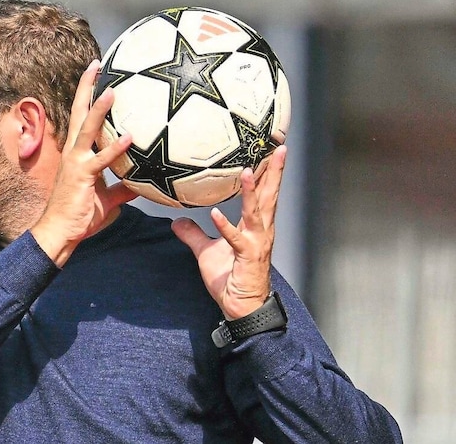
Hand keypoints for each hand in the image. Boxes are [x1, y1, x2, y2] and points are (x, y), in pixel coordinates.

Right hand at [31, 60, 135, 266]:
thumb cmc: (80, 216)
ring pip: (88, 130)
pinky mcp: (82, 177)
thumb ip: (124, 189)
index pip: (82, 118)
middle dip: (87, 88)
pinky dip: (114, 149)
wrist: (60, 233)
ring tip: (112, 90)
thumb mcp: (107, 199)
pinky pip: (101, 160)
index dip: (88, 96)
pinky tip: (129, 138)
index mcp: (78, 154)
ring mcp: (76, 163)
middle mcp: (74, 152)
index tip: (97, 75)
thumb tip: (144, 185)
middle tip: (96, 64)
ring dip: (99, 109)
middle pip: (79, 113)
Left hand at [171, 145, 287, 319]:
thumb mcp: (206, 252)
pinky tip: (216, 214)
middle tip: (280, 148)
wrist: (241, 308)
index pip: (263, 194)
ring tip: (248, 170)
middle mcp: (260, 231)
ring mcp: (255, 244)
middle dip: (275, 172)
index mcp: (255, 227)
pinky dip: (226, 227)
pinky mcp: (246, 258)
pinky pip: (235, 240)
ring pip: (256, 212)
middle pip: (269, 196)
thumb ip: (193, 234)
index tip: (271, 150)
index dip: (267, 172)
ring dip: (252, 192)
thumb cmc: (231, 279)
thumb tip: (176, 221)